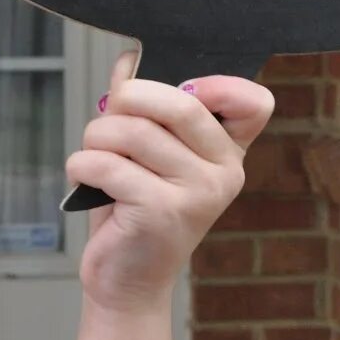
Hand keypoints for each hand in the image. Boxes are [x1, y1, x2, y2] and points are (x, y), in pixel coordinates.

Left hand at [66, 50, 275, 315]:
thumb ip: (141, 104)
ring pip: (134, 131)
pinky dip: (83, 163)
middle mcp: (224, 173)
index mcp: (228, 152)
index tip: (184, 88)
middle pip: (180, 103)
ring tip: (91, 153)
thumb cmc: (134, 208)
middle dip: (128, 98)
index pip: (255, 103)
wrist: (127, 280)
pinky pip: (110, 165)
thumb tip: (128, 58)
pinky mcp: (162, 213)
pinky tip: (84, 175)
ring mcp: (198, 195)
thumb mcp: (144, 151)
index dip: (220, 83)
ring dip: (96, 135)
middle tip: (108, 112)